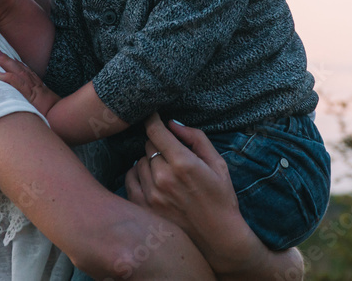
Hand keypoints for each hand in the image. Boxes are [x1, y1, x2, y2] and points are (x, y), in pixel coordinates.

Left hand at [0, 49, 60, 115]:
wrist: (62, 118)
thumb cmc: (52, 114)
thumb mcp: (42, 105)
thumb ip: (32, 101)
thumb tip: (21, 104)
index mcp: (37, 86)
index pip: (24, 71)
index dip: (14, 62)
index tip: (3, 55)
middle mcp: (36, 84)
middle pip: (20, 68)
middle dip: (7, 59)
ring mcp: (34, 89)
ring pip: (19, 72)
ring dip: (6, 62)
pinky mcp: (32, 97)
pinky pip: (20, 86)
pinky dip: (10, 78)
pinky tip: (0, 75)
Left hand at [124, 116, 254, 274]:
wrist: (217, 237)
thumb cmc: (221, 198)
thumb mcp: (217, 163)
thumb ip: (196, 138)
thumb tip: (173, 123)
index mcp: (183, 163)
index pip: (155, 131)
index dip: (152, 119)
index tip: (153, 116)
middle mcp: (164, 177)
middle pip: (148, 145)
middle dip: (158, 144)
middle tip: (171, 152)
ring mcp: (151, 194)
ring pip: (139, 161)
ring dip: (149, 160)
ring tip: (165, 170)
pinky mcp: (144, 207)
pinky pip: (130, 179)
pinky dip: (138, 174)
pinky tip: (152, 179)